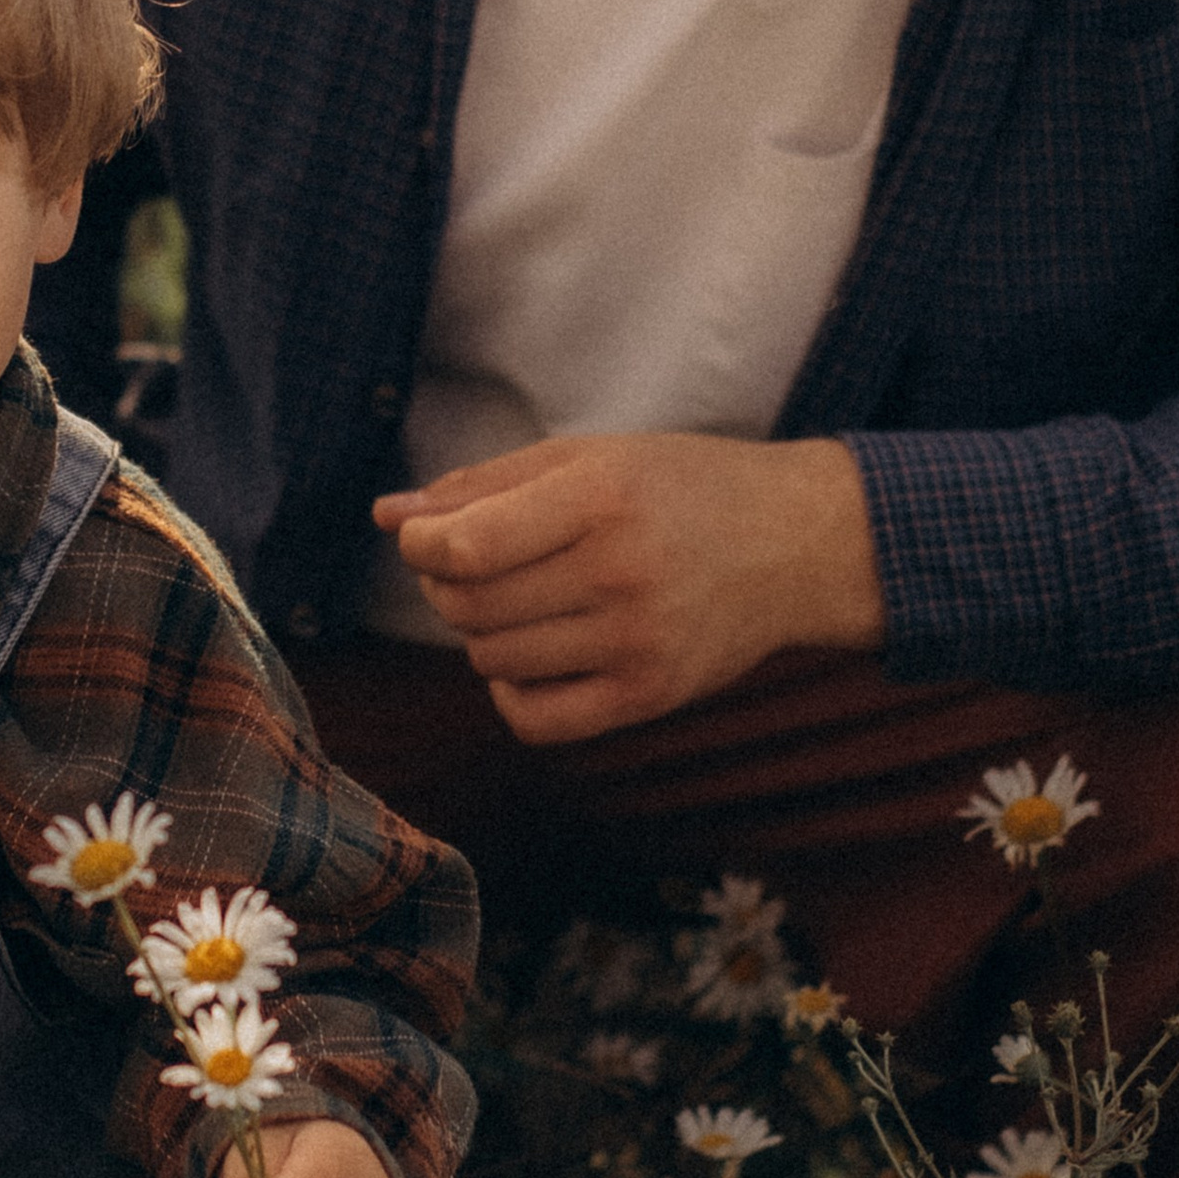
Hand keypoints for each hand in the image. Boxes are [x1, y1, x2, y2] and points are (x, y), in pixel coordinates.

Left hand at [373, 429, 884, 740]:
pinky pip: (533, 718)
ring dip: (481, 632)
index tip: (423, 538)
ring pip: (491, 660)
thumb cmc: (678, 489)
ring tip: (520, 599)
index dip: (422, 546)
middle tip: (474, 564)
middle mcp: (620, 575)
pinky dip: (510, 691)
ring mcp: (637, 645)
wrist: (791, 545)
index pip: (468, 547)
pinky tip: (532, 656)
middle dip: (447, 586)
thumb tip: (387, 517)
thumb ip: (481, 486)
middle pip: (469, 607)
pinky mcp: (649, 697)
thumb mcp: (586, 459)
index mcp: (602, 499)